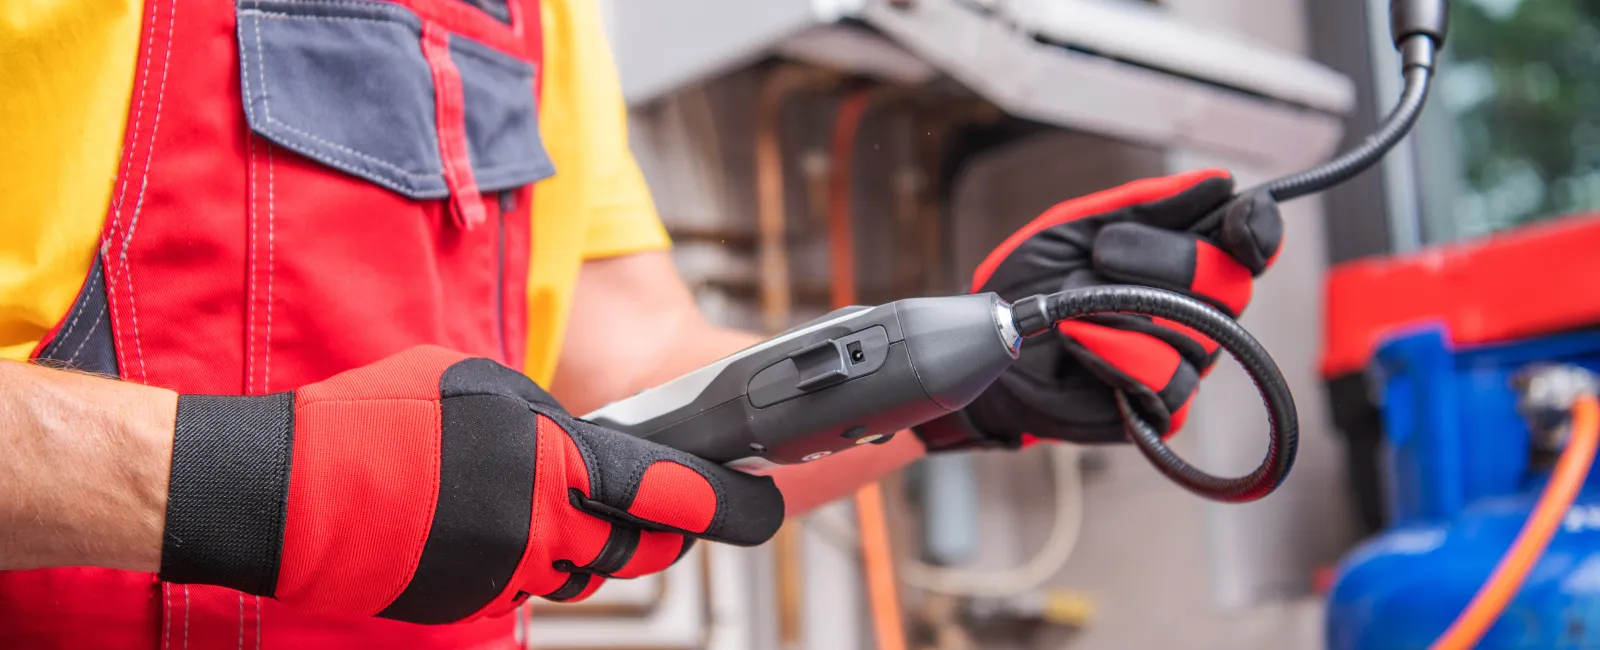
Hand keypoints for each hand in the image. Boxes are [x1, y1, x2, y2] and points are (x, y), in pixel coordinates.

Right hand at [157, 346, 783, 623]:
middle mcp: (544, 529)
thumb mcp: (480, 384)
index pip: (676, 495)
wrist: (283, 492)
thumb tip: (590, 445)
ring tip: (540, 498)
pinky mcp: (472, 605)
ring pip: (586, 569)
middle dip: (664, 529)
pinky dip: (528, 558)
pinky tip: (484, 522)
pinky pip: (528, 586)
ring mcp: (507, 577)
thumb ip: (551, 421)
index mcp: (557, 461)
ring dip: (588, 540)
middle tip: (665, 506)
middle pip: (642, 546)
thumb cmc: (376, 420)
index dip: (730, 505)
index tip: (762, 504)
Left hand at [915, 169, 1281, 449]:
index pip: (1250, 242)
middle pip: (1230, 284)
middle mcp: (1199, 311)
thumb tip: (1216, 182)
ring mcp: (1184, 361)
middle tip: (1102, 254)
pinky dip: (1115, 355)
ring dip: (1123, 311)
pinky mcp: (1160, 408)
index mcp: (1186, 259)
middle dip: (1164, 261)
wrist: (991, 346)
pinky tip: (1079, 343)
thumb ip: (1143, 204)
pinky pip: (1167, 381)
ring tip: (1073, 307)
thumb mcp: (1078, 227)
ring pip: (1195, 334)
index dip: (1258, 229)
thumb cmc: (1034, 284)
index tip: (1240, 219)